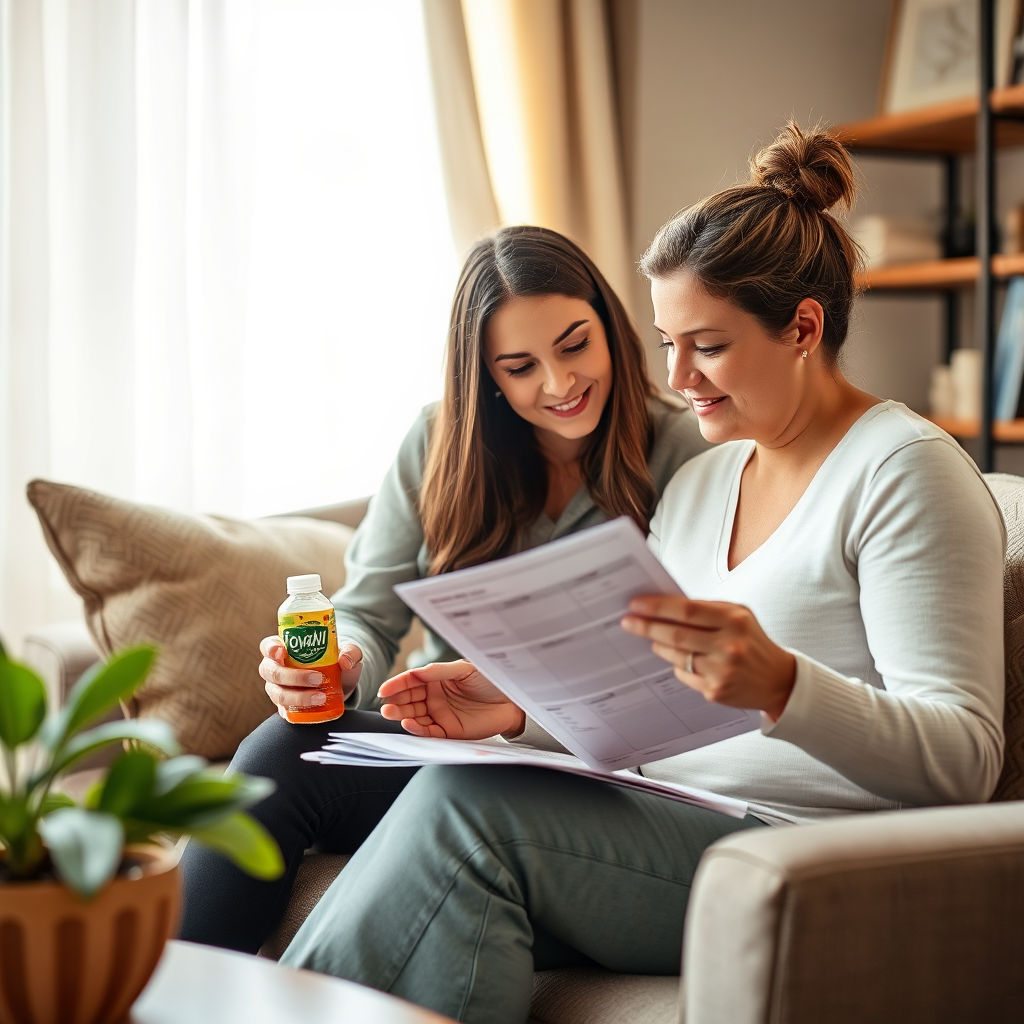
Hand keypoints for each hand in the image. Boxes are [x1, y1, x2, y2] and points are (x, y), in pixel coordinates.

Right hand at [259, 636, 362, 718]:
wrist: (341, 682)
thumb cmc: (337, 659)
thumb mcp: (348, 650)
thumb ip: (350, 651)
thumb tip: (345, 661)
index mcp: (284, 648)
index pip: (268, 646)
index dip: (271, 648)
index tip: (283, 651)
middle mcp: (276, 668)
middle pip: (272, 672)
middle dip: (293, 677)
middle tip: (317, 679)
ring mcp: (278, 688)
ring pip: (278, 694)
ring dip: (298, 697)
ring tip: (321, 697)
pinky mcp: (286, 706)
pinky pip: (285, 711)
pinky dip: (297, 711)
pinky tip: (312, 710)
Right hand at [377, 660, 525, 739]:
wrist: (514, 700)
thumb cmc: (491, 679)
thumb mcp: (464, 669)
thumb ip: (438, 671)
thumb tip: (414, 673)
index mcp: (436, 680)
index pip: (410, 682)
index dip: (396, 685)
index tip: (384, 690)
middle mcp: (435, 697)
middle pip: (409, 700)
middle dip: (395, 702)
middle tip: (386, 705)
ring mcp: (440, 714)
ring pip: (414, 716)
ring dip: (402, 716)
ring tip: (392, 713)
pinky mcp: (449, 731)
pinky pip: (428, 731)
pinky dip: (417, 729)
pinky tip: (408, 723)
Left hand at [621, 596, 796, 720]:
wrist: (778, 680)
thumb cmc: (751, 641)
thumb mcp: (738, 615)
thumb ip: (706, 609)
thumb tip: (664, 604)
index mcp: (734, 620)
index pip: (687, 611)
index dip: (657, 607)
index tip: (635, 604)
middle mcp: (729, 646)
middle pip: (676, 635)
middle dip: (646, 627)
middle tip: (627, 621)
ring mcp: (721, 671)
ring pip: (675, 656)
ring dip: (658, 646)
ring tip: (652, 638)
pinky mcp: (715, 691)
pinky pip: (683, 674)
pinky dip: (677, 665)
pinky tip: (680, 659)